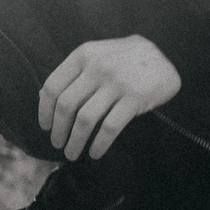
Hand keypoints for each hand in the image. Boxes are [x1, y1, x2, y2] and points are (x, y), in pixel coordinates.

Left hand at [39, 36, 178, 161]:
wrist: (165, 58)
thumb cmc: (125, 61)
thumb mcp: (98, 55)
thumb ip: (75, 71)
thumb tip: (43, 95)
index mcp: (84, 55)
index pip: (53, 86)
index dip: (45, 111)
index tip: (45, 127)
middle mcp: (98, 67)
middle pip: (66, 106)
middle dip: (58, 130)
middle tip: (57, 144)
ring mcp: (117, 82)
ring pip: (85, 120)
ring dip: (75, 142)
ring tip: (72, 153)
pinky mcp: (135, 98)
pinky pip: (110, 128)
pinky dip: (99, 144)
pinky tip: (95, 153)